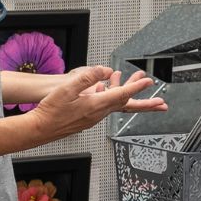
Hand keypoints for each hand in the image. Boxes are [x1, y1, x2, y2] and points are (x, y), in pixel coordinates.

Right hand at [29, 66, 160, 140]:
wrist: (39, 129)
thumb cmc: (50, 110)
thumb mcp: (67, 89)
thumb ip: (87, 78)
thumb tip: (104, 71)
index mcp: (95, 105)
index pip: (121, 95)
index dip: (136, 88)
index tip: (148, 82)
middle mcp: (98, 113)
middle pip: (126, 105)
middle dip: (145, 103)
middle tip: (161, 104)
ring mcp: (94, 118)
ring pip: (117, 106)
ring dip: (129, 98)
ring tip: (137, 88)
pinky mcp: (88, 119)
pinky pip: (106, 108)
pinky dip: (114, 99)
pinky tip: (110, 93)